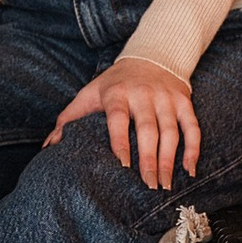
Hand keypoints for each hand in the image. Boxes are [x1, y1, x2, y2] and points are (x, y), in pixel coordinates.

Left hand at [46, 54, 200, 190]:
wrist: (150, 57)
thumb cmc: (113, 84)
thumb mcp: (88, 94)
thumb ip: (69, 119)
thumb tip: (49, 145)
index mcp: (116, 94)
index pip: (118, 118)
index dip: (121, 141)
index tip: (124, 165)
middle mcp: (143, 94)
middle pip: (148, 129)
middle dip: (149, 159)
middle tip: (149, 185)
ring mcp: (166, 98)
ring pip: (171, 131)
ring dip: (170, 159)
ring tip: (165, 184)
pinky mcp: (184, 101)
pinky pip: (192, 127)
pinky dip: (193, 148)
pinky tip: (189, 169)